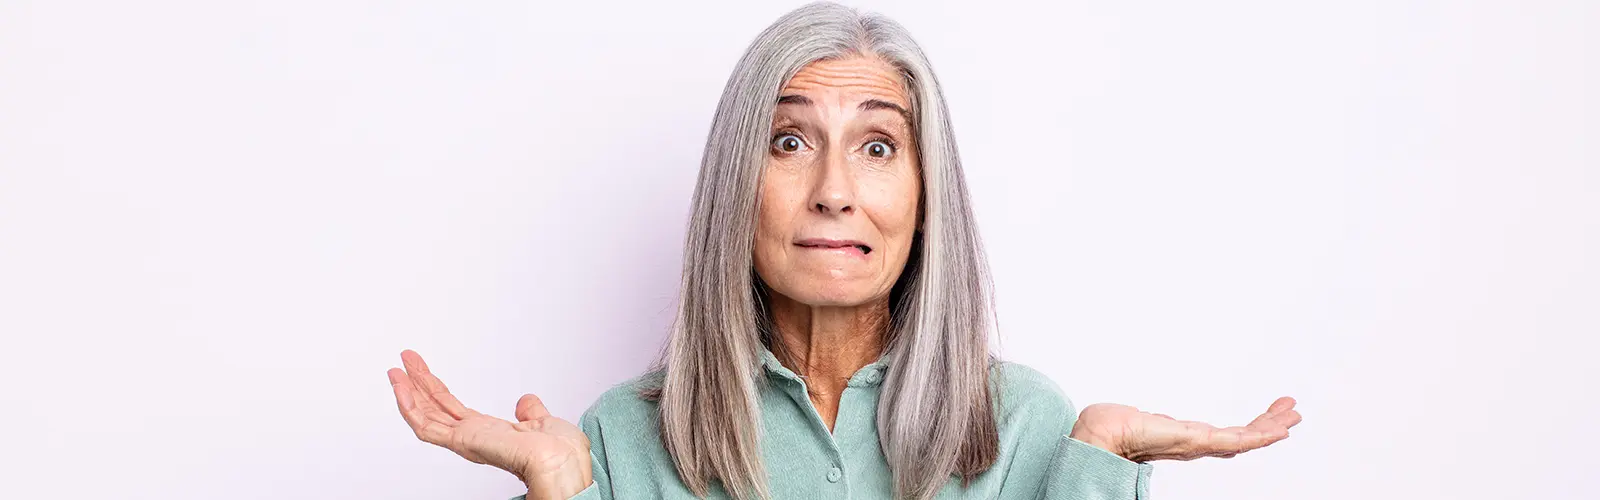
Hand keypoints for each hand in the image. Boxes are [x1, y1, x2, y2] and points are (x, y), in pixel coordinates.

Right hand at [388, 350, 592, 499]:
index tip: (422, 370)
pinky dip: (410, 408)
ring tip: (394, 371)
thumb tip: (525, 401)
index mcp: (489, 432)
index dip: (435, 389)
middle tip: (404, 359)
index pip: (452, 408)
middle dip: (417, 383)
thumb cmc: (559, 450)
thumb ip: (530, 412)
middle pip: (435, 407)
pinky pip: (427, 427)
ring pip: (425, 416)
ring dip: (407, 393)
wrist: (560, 459)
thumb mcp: (542, 422)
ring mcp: (465, 441)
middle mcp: (473, 437)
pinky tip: (400, 389)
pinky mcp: (461, 443)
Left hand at [1068, 396, 1301, 461]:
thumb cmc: (1114, 425)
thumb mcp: (1145, 419)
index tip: (1269, 417)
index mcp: (1187, 439)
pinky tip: (1278, 430)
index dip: (1250, 429)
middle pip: (1242, 437)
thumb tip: (1151, 417)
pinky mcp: (1198, 441)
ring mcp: (1200, 445)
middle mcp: (1197, 445)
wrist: (1103, 432)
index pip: (1227, 436)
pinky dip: (1260, 436)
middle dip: (1268, 425)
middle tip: (1292, 411)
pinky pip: (1238, 440)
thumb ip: (1156, 421)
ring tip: (1294, 415)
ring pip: (1246, 439)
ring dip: (1271, 428)